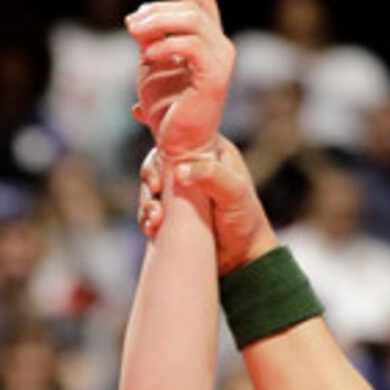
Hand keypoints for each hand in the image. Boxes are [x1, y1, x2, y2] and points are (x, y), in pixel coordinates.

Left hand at [127, 0, 234, 155]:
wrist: (179, 145)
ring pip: (193, 20)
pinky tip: (148, 54)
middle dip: (158, 9)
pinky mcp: (214, 77)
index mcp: (210, 42)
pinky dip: (166, 44)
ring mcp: (221, 61)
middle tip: (131, 23)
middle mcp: (221, 48)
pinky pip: (192, 46)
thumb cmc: (167, 110)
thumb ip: (150, 40)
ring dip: (159, 22)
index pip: (203, 0)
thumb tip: (134, 19)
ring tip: (134, 34)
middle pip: (194, 7)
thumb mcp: (153, 66)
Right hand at [137, 136, 278, 274]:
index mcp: (211, 153)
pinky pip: (151, 212)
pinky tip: (152, 228)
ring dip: (148, 202)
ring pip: (151, 189)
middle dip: (150, 176)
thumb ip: (210, 175)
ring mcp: (180, 193)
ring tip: (155, 220)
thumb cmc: (246, 221)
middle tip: (154, 190)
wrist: (243, 259)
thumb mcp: (234, 193)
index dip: (161, 138)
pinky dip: (147, 219)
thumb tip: (179, 169)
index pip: (179, 138)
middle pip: (158, 162)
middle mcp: (193, 169)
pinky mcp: (171, 215)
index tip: (144, 130)